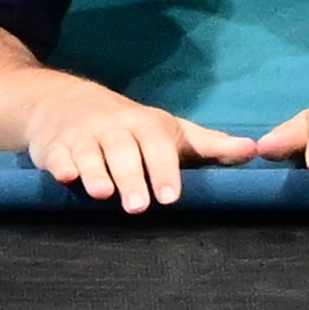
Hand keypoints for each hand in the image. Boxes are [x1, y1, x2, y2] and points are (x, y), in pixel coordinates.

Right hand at [20, 74, 255, 212]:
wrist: (64, 101)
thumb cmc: (130, 125)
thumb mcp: (169, 130)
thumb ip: (210, 145)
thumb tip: (254, 150)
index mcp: (145, 124)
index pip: (157, 145)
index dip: (164, 170)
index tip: (171, 197)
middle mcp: (114, 128)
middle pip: (123, 151)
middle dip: (131, 177)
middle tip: (139, 208)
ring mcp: (82, 136)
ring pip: (90, 153)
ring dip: (95, 172)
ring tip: (102, 194)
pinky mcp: (54, 147)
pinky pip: (57, 156)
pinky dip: (60, 166)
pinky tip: (65, 178)